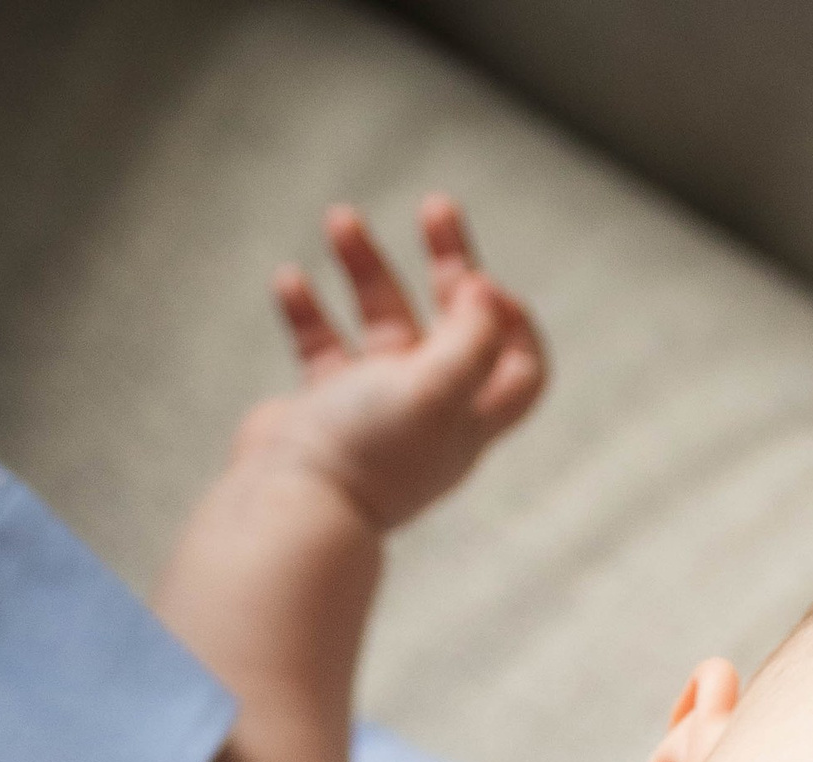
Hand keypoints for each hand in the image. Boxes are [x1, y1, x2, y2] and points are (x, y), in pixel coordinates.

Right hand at [240, 197, 546, 532]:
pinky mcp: (324, 408)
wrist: (293, 506)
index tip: (486, 285)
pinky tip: (290, 278)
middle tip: (435, 205)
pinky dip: (308, 308)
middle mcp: (430, 409)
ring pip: (383, 321)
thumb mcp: (437, 389)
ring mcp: (376, 407)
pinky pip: (322, 345)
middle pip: (457, 324)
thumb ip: (473, 338)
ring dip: (367, 266)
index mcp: (470, 413)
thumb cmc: (369, 451)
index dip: (518, 322)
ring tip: (340, 218)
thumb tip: (488, 288)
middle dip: (451, 261)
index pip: (522, 367)